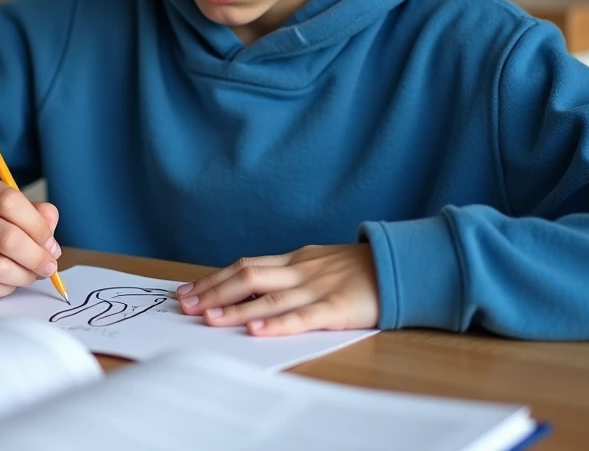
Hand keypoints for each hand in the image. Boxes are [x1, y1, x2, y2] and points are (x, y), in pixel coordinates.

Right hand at [0, 174, 61, 297]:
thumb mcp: (10, 204)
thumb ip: (37, 215)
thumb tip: (51, 246)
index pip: (10, 202)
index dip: (37, 226)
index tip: (50, 243)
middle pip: (6, 238)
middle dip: (37, 257)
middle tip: (49, 266)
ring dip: (25, 276)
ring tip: (34, 274)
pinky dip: (7, 288)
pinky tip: (13, 281)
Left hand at [176, 244, 379, 335]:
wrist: (403, 267)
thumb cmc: (361, 271)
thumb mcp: (320, 264)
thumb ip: (290, 275)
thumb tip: (251, 288)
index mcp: (295, 259)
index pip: (245, 266)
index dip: (214, 278)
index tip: (188, 290)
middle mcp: (301, 270)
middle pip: (248, 275)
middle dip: (214, 290)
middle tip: (185, 304)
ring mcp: (318, 286)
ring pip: (269, 296)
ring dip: (236, 307)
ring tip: (209, 317)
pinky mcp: (337, 307)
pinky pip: (303, 316)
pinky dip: (277, 323)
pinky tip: (256, 329)